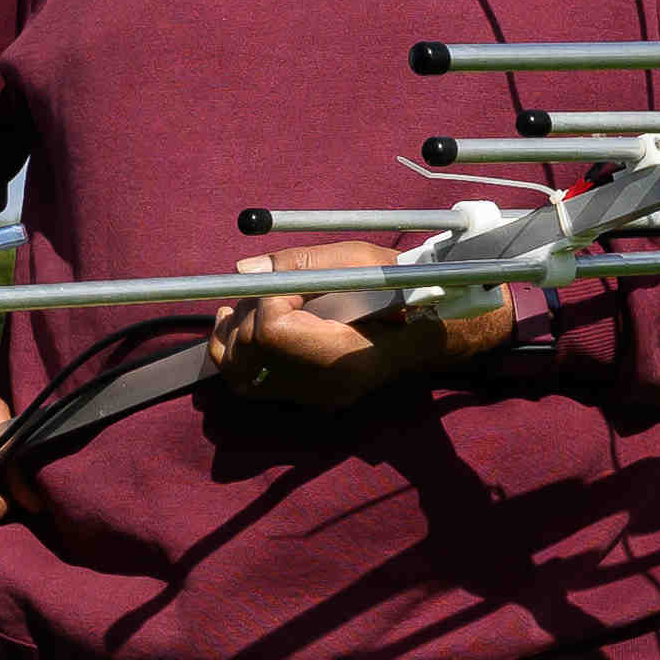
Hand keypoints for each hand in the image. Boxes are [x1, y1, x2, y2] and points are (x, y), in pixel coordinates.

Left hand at [214, 242, 514, 407]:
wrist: (426, 330)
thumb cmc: (399, 287)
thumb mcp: (358, 262)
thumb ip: (300, 264)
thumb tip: (242, 270)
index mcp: (346, 356)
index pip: (274, 330)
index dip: (268, 298)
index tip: (284, 282)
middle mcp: (324, 386)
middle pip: (254, 347)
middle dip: (250, 309)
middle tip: (267, 287)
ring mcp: (312, 398)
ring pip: (241, 369)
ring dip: (235, 329)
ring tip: (244, 303)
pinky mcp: (304, 397)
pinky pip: (247, 382)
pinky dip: (233, 351)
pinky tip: (235, 324)